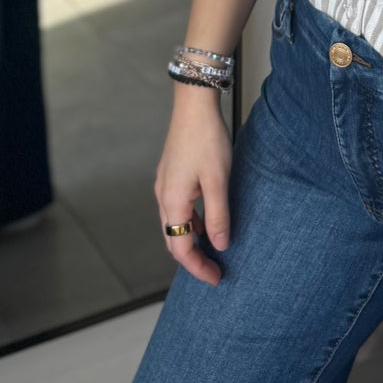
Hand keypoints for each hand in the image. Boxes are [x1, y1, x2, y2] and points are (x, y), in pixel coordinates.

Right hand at [156, 91, 233, 284]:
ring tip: (213, 249)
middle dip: (192, 259)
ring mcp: (164, 184)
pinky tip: (206, 220)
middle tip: (215, 270)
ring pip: (174, 224)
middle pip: (173, 240)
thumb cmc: (207, 139)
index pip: (181, 249)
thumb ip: (218, 216)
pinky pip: (177, 208)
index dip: (199, 268)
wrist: (194, 103)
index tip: (217, 278)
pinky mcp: (171, 174)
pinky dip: (190, 221)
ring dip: (191, 240)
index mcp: (172, 202)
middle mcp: (163, 196)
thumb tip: (220, 245)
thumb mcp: (218, 180)